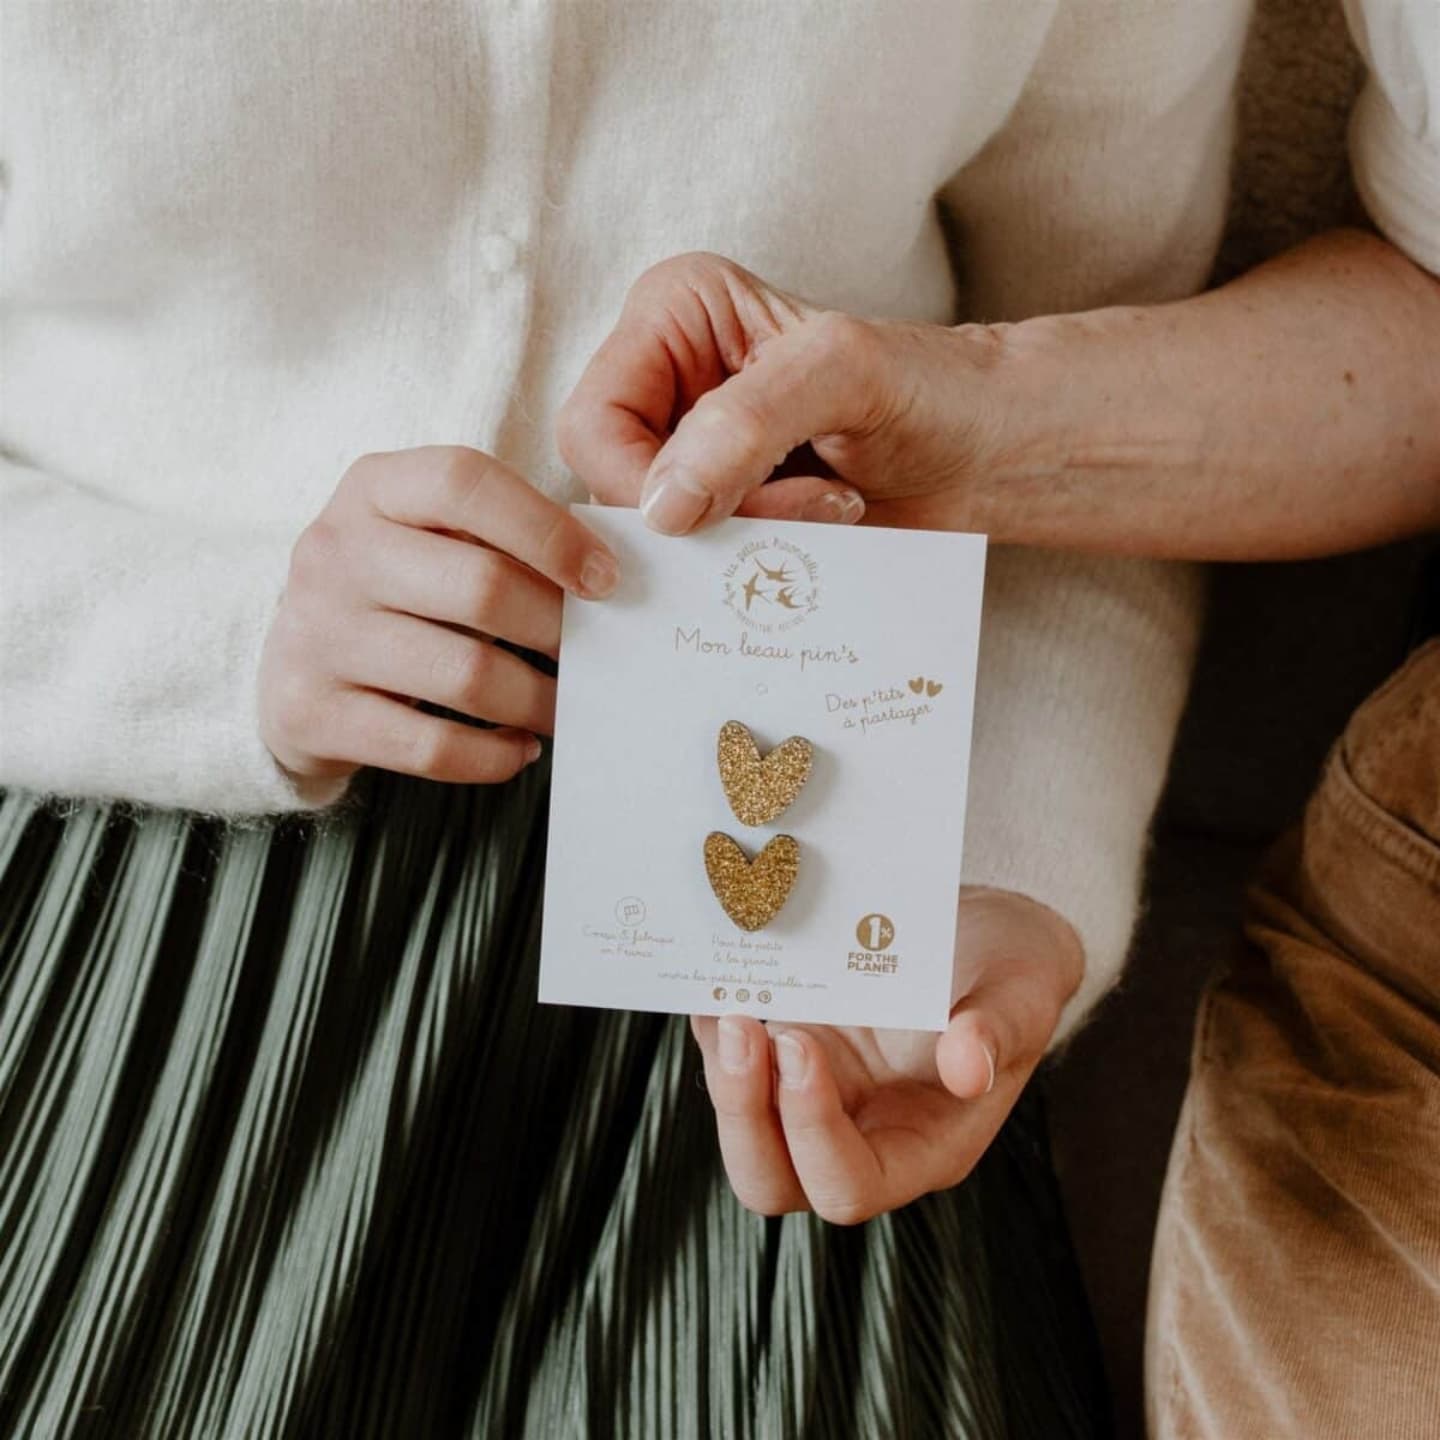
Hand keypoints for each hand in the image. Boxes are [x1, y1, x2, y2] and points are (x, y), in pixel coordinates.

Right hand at [260, 445, 618, 788]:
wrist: (290, 672)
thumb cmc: (397, 593)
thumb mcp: (430, 536)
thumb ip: (506, 536)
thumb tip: (614, 577)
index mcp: (373, 489)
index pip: (466, 482)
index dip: (548, 529)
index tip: (606, 579)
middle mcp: (335, 551)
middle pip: (481, 586)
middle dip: (557, 629)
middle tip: (597, 654)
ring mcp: (315, 633)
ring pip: (466, 674)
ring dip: (537, 700)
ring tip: (564, 708)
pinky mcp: (310, 712)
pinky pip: (431, 747)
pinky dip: (493, 755)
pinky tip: (518, 747)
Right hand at [559, 251, 1005, 535]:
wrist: (987, 452)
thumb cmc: (929, 387)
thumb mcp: (840, 375)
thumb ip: (744, 426)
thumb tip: (663, 509)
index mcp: (672, 315)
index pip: (591, 424)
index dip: (640, 485)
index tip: (723, 511)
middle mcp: (666, 382)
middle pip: (615, 488)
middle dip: (704, 517)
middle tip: (801, 506)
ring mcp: (691, 453)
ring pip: (657, 537)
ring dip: (740, 543)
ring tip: (825, 509)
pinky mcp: (723, 511)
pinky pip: (697, 565)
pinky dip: (753, 565)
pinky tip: (819, 531)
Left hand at [690, 889, 1082, 1222]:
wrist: (985, 935)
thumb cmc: (1011, 975)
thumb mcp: (1022, 993)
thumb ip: (1000, 1031)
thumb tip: (969, 1066)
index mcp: (920, 1148)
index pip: (847, 1186)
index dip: (812, 1132)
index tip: (802, 1045)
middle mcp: (859, 1135)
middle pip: (774, 1178)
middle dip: (742, 1114)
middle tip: (744, 1028)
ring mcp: (819, 1095)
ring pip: (745, 1126)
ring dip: (723, 1073)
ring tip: (728, 1002)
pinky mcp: (793, 1051)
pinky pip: (734, 1066)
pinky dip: (715, 1033)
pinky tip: (718, 982)